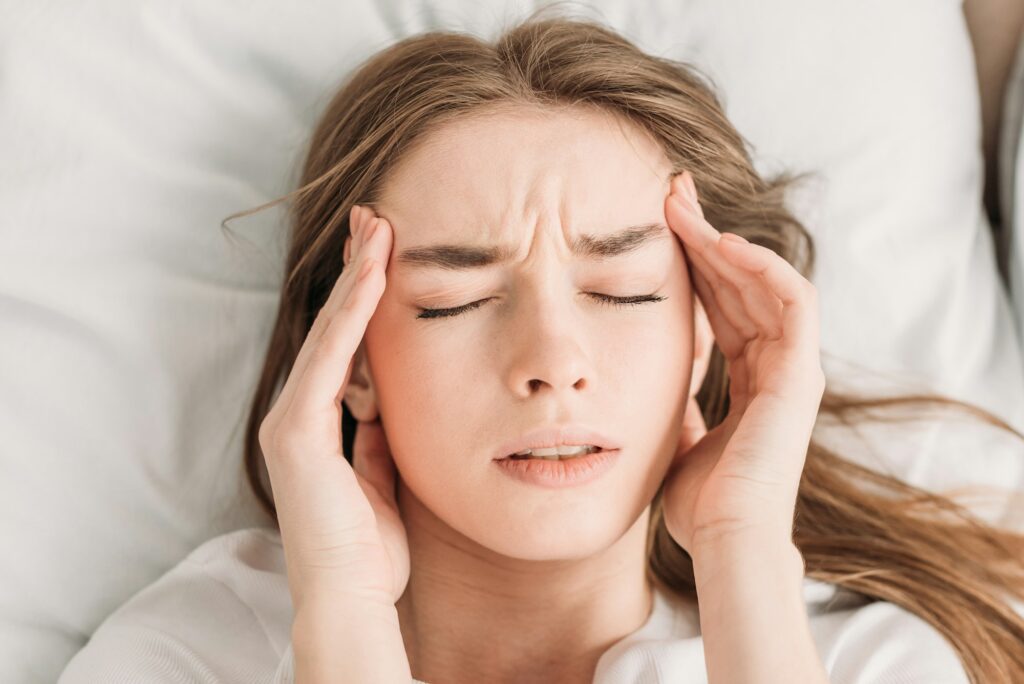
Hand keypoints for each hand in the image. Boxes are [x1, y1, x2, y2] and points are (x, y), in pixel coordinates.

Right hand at [257, 204, 408, 611]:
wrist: (351, 597)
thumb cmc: (372, 547)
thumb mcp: (385, 475)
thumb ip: (382, 435)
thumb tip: (390, 401)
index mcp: (321, 424)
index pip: (347, 346)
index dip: (365, 298)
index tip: (387, 254)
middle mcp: (299, 414)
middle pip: (335, 327)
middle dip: (357, 271)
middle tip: (377, 218)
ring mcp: (293, 420)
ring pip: (331, 332)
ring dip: (356, 277)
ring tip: (378, 225)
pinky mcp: (295, 432)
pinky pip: (331, 360)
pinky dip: (353, 315)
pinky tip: (374, 273)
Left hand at [660, 172, 824, 553]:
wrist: (723, 539)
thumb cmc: (699, 502)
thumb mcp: (676, 437)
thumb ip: (677, 407)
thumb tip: (655, 389)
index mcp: (749, 381)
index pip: (724, 306)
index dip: (695, 266)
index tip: (658, 228)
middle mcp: (774, 367)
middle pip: (742, 285)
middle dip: (705, 238)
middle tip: (668, 196)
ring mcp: (791, 368)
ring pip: (764, 283)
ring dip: (724, 242)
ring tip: (682, 208)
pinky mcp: (800, 373)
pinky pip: (791, 302)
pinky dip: (762, 267)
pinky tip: (722, 242)